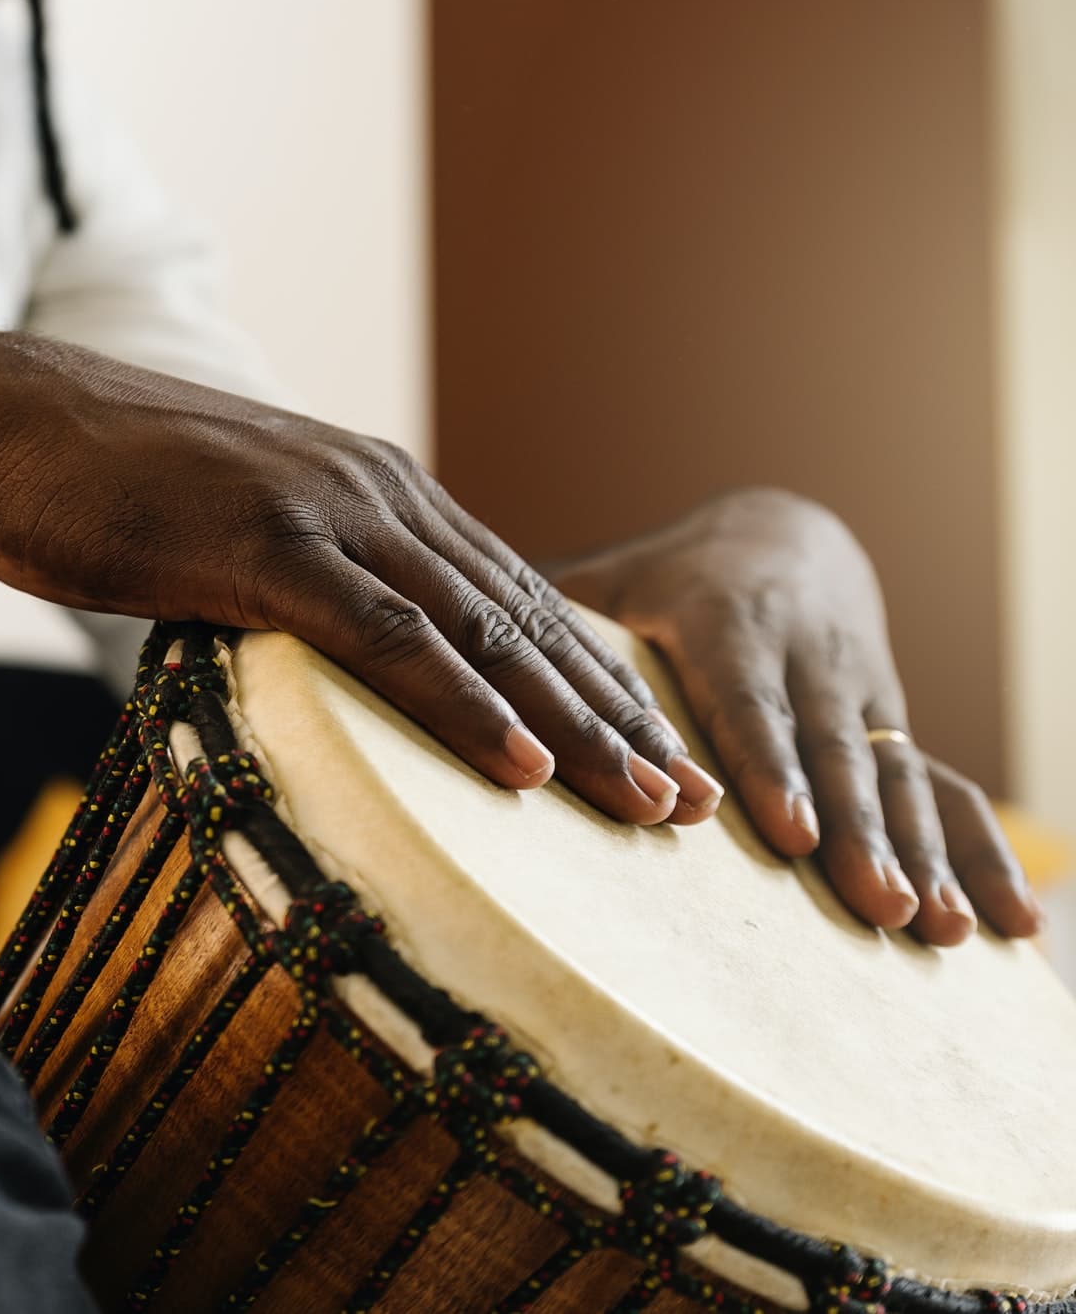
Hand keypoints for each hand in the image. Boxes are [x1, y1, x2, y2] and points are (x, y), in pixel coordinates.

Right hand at [0, 335, 724, 826]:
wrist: (3, 423)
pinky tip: (520, 764)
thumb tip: (326, 672)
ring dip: (574, 724)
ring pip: (482, 631)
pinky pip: (386, 635)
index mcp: (377, 494)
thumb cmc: (103, 490)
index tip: (656, 755)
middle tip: (697, 800)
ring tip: (648, 803)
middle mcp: (378, 494)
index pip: (513, 598)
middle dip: (619, 715)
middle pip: (527, 618)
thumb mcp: (230, 535)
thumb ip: (298, 589)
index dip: (593, 681)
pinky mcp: (265, 545)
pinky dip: (460, 701)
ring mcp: (327, 514)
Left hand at [554, 488, 1041, 942]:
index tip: (787, 829)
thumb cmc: (665, 576)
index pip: (747, 699)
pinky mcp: (895, 727)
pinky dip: (983, 855)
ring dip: (923, 854)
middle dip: (860, 830)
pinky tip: (1013, 926)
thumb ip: (551, 620)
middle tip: (877, 906)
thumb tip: (455, 652)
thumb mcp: (612, 579)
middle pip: (836, 749)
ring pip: (901, 774)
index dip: (768, 764)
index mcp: (727, 619)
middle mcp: (808, 657)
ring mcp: (863, 694)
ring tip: (943, 930)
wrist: (787, 537)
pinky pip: (948, 790)